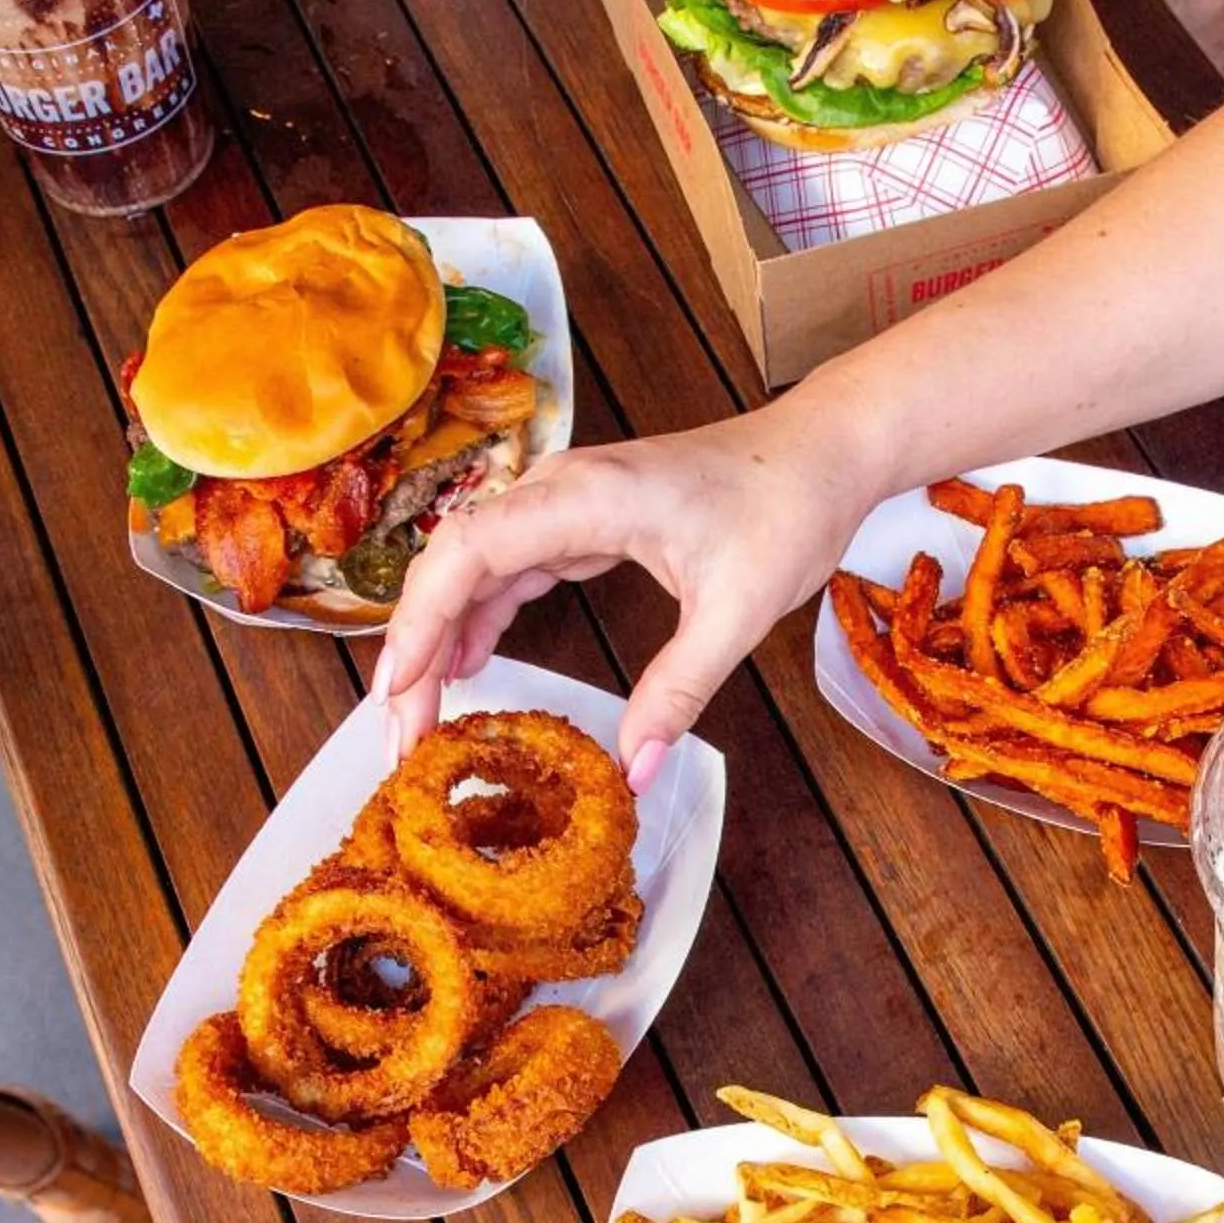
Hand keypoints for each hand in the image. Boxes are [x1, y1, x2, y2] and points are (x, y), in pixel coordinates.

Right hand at [379, 420, 872, 786]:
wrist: (824, 451)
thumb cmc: (786, 507)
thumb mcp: (737, 610)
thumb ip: (680, 690)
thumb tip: (635, 771)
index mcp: (585, 496)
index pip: (468, 551)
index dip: (421, 620)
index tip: (399, 691)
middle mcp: (562, 489)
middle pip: (456, 560)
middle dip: (417, 643)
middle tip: (400, 731)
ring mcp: (570, 501)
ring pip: (478, 564)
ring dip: (445, 634)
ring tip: (422, 713)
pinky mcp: (587, 519)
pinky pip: (514, 566)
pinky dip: (485, 615)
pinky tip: (469, 665)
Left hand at [1029, 0, 1223, 86]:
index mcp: (1126, 15)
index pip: (1066, 39)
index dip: (1060, 26)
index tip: (1063, 6)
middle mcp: (1159, 63)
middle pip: (1103, 70)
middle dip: (1097, 49)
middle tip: (1115, 14)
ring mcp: (1198, 85)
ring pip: (1144, 92)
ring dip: (1137, 72)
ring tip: (1151, 34)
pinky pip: (1188, 105)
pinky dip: (1178, 87)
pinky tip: (1179, 54)